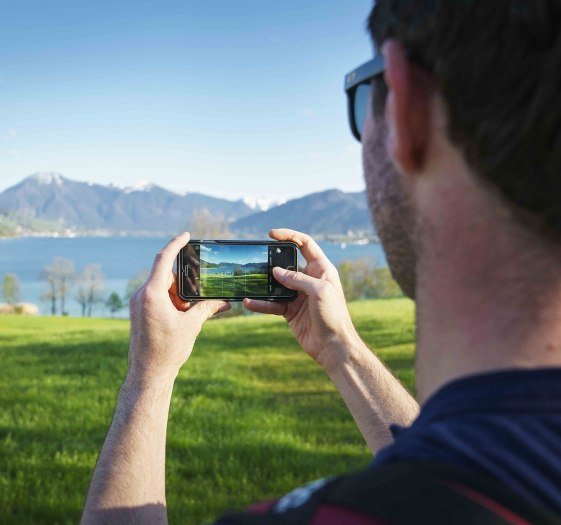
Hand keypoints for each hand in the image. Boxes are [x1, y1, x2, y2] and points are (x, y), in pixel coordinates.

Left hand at [128, 232, 229, 384]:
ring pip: (162, 288)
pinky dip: (171, 302)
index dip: (175, 244)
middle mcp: (141, 295)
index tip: (186, 235)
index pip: (164, 259)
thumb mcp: (191, 325)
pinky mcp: (138, 313)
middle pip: (166, 276)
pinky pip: (156, 298)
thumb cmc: (168, 350)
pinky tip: (183, 315)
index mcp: (152, 294)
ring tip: (191, 312)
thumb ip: (206, 308)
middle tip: (199, 293)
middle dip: (185, 282)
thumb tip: (224, 301)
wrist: (148, 374)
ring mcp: (138, 304)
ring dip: (178, 295)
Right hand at [243, 229, 358, 371]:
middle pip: (287, 263)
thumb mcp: (319, 291)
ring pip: (276, 284)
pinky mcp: (290, 311)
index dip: (290, 236)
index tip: (272, 234)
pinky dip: (261, 303)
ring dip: (263, 284)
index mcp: (321, 269)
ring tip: (249, 281)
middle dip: (272, 261)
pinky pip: (272, 303)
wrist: (333, 346)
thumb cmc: (333, 316)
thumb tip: (276, 271)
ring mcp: (299, 295)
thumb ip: (297, 278)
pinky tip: (250, 302)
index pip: (305, 244)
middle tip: (257, 260)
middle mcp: (309, 280)